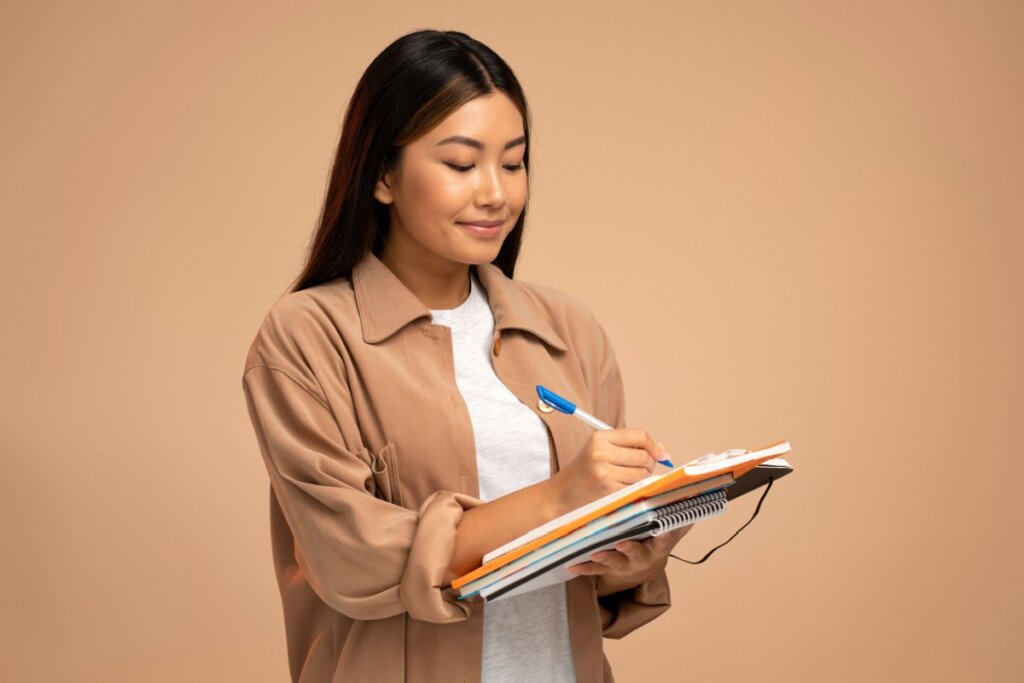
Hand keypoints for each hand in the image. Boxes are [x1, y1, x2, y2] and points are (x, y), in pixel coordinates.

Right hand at [549, 428, 665, 513]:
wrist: (560, 496)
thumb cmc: (583, 474)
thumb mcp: (600, 451)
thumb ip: (629, 447)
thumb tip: (662, 451)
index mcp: (599, 438)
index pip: (639, 435)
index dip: (654, 445)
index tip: (661, 454)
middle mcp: (601, 452)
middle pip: (644, 454)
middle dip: (648, 464)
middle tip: (638, 470)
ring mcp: (604, 471)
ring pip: (642, 472)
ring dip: (641, 478)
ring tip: (625, 480)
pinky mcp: (608, 488)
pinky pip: (635, 486)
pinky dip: (633, 488)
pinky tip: (620, 489)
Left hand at [567, 525, 692, 595]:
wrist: (645, 567)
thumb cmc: (656, 541)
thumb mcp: (672, 530)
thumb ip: (680, 514)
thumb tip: (694, 492)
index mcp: (659, 546)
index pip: (665, 540)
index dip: (666, 536)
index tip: (664, 530)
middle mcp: (643, 557)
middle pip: (638, 554)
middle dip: (631, 549)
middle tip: (623, 543)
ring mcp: (626, 565)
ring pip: (616, 563)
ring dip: (606, 558)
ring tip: (595, 554)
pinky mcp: (610, 569)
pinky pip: (596, 570)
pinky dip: (584, 568)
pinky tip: (572, 565)